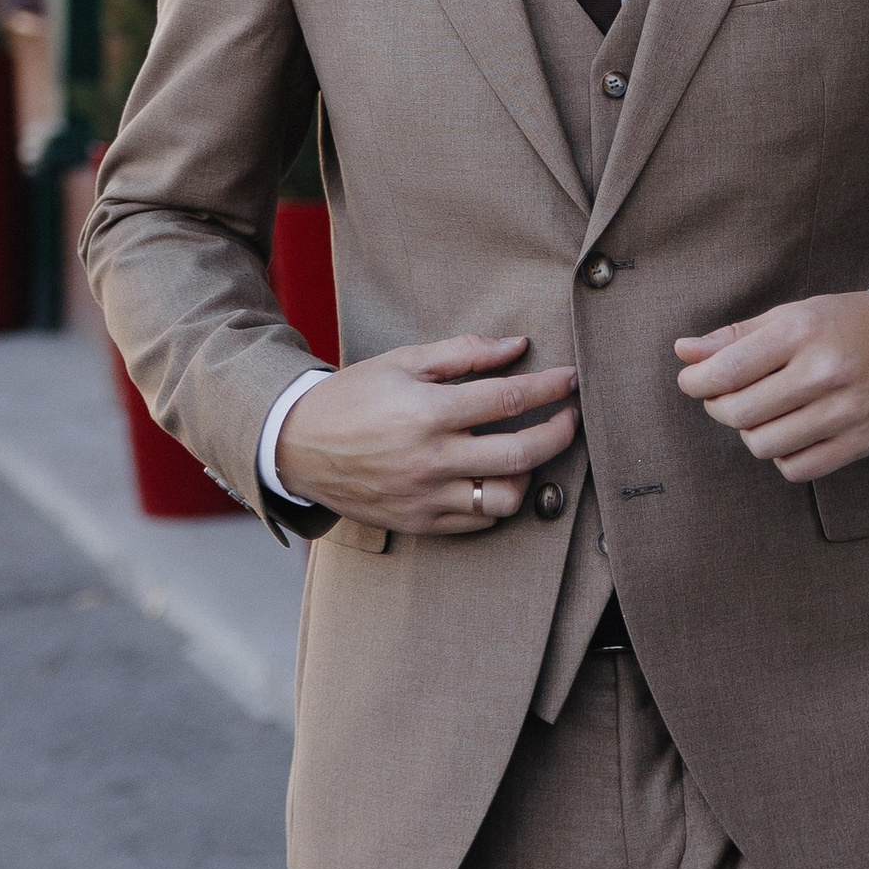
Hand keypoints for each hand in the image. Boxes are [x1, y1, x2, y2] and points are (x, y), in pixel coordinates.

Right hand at [273, 332, 579, 534]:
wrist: (298, 446)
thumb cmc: (354, 396)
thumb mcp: (404, 361)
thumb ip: (464, 352)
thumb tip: (518, 346)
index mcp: (428, 412)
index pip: (508, 400)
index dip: (549, 388)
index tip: (570, 379)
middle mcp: (431, 459)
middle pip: (521, 454)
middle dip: (559, 433)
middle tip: (571, 416)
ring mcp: (426, 497)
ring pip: (506, 499)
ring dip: (530, 474)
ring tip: (530, 451)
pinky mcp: (420, 522)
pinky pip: (478, 521)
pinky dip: (497, 501)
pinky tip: (498, 476)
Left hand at [675, 290, 868, 481]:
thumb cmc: (848, 323)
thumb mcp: (794, 314)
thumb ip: (736, 336)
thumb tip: (683, 352)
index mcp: (804, 330)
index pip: (729, 369)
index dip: (697, 381)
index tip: (692, 380)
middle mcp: (825, 371)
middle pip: (740, 412)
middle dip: (719, 407)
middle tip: (725, 396)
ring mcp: (845, 411)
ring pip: (764, 445)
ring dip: (751, 431)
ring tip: (762, 412)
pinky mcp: (860, 442)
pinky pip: (797, 468)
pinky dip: (782, 454)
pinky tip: (789, 431)